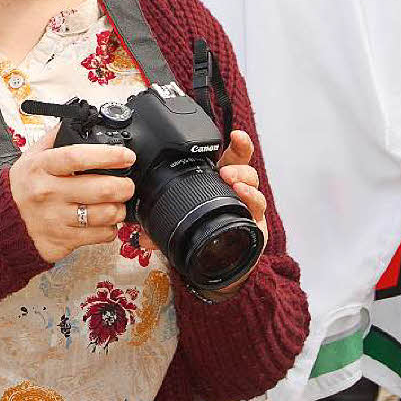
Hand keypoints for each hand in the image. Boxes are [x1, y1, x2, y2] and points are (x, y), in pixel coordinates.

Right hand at [9, 126, 136, 262]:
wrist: (2, 222)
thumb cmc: (22, 186)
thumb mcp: (31, 156)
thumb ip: (54, 138)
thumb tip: (76, 120)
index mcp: (42, 167)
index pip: (79, 157)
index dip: (108, 155)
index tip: (126, 156)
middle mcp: (48, 192)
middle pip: (100, 189)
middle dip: (124, 186)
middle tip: (127, 184)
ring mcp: (55, 219)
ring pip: (104, 214)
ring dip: (119, 209)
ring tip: (117, 204)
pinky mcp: (62, 240)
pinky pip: (99, 236)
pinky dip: (110, 229)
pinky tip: (104, 222)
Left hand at [136, 130, 267, 296]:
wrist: (222, 266)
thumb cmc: (204, 237)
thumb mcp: (181, 228)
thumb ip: (161, 229)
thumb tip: (143, 234)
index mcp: (219, 183)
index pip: (230, 158)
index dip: (236, 144)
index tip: (234, 134)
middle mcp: (236, 191)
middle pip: (245, 167)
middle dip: (239, 161)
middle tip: (225, 169)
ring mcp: (248, 207)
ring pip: (253, 184)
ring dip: (244, 179)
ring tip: (232, 181)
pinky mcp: (256, 224)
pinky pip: (258, 209)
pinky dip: (252, 200)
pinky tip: (244, 196)